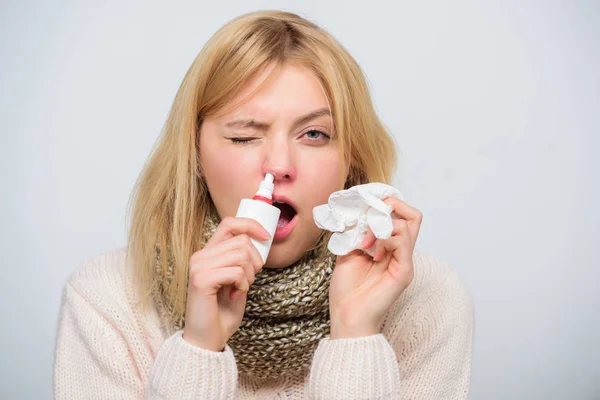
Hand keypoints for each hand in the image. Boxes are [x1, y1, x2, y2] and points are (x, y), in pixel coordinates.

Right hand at [182, 217, 269, 350]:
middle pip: (242, 240)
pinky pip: (236, 272)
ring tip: (240, 288)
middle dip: (255, 260)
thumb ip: (242, 259)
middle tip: (249, 280)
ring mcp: (199, 266)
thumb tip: (261, 238)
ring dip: (249, 275)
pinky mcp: (201, 280)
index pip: (230, 223)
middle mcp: (200, 256)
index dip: (251, 225)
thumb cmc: (223, 310)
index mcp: (208, 252)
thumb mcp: (237, 279)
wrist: (209, 338)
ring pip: (241, 255)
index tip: (266, 237)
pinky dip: (243, 284)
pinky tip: (235, 295)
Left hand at [328, 197, 422, 338]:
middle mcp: (401, 253)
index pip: (401, 216)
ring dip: (381, 225)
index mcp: (390, 248)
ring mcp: (405, 262)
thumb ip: (355, 232)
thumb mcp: (347, 251)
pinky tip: (371, 252)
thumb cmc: (347, 289)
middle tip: (370, 213)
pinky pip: (403, 242)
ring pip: (408, 224)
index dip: (386, 204)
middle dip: (390, 205)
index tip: (364, 206)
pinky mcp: (404, 271)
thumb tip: (357, 211)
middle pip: (413, 216)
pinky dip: (385, 239)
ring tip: (364, 241)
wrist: (346, 316)